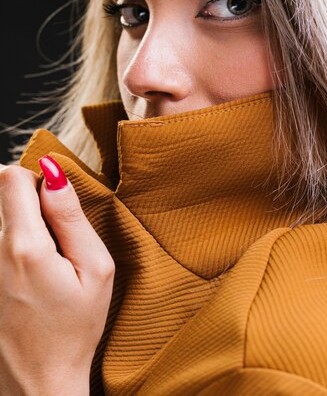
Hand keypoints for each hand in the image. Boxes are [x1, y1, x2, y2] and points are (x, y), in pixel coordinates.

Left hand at [0, 156, 114, 395]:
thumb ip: (72, 217)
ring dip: (26, 227)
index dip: (38, 178)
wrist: (39, 381)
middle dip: (33, 203)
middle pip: (3, 195)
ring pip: (2, 219)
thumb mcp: (95, 269)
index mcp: (25, 246)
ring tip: (48, 264)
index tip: (58, 201)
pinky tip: (33, 278)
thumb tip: (54, 174)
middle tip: (59, 240)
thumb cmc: (75, 328)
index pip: (11, 177)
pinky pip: (0, 244)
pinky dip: (17, 248)